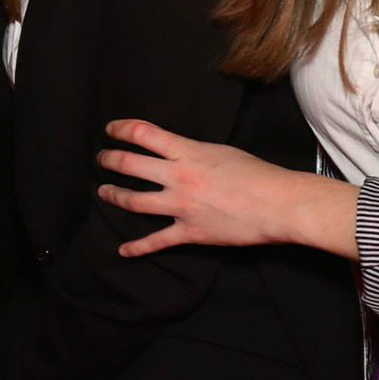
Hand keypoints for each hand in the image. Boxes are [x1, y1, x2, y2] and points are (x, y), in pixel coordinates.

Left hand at [96, 118, 358, 259]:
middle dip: (109, 160)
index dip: (121, 129)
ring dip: (114, 196)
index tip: (111, 129)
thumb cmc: (257, 174)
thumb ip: (194, 151)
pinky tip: (123, 250)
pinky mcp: (189, 231)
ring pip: (134, 201)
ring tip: (103, 192)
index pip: (143, 133)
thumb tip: (179, 152)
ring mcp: (180, 206)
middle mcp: (177, 177)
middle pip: (129, 164)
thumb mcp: (220, 151)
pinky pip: (157, 240)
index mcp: (187, 152)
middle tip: (101, 159)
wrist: (278, 204)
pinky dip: (138, 247)